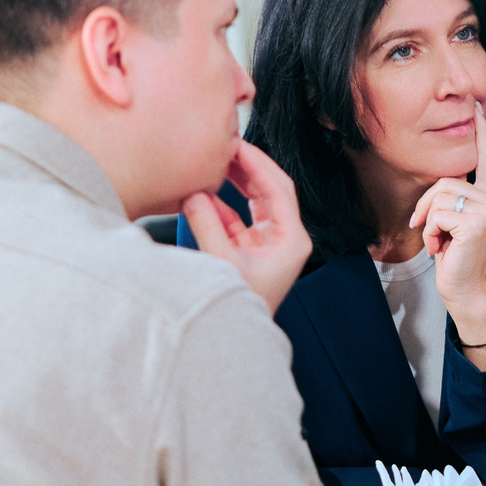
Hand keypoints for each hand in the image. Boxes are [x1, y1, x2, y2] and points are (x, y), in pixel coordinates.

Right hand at [181, 142, 312, 314]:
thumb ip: (206, 224)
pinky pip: (240, 218)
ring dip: (238, 182)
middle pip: (272, 189)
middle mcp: (286, 239)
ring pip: (257, 202)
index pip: (279, 189)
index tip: (238, 145)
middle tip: (229, 144)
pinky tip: (206, 191)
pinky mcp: (253, 251)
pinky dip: (224, 205)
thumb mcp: (220, 261)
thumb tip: (193, 194)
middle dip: (250, 166)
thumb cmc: (239, 305)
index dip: (258, 163)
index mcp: (292, 240)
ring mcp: (270, 244)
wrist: (237, 340)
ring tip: (219, 159)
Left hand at [409, 102, 485, 357]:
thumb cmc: (457, 257)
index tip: (476, 106)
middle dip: (428, 206)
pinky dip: (432, 233)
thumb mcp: (455, 222)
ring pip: (439, 197)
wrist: (466, 289)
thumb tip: (440, 186)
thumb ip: (454, 199)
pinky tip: (442, 249)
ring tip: (441, 242)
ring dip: (430, 223)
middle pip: (446, 181)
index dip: (480, 133)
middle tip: (430, 231)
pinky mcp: (477, 222)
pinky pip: (438, 214)